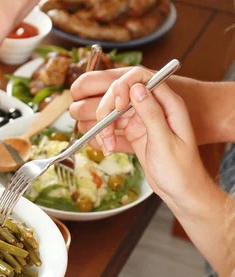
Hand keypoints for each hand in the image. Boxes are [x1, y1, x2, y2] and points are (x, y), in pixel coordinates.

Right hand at [80, 67, 206, 207]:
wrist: (180, 190)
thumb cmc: (180, 169)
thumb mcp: (165, 142)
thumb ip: (151, 113)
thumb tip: (136, 88)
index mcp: (168, 104)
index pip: (141, 79)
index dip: (123, 88)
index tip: (116, 107)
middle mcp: (154, 107)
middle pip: (121, 94)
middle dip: (107, 112)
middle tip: (104, 133)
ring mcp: (142, 119)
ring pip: (113, 111)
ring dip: (104, 127)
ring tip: (106, 146)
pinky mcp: (134, 131)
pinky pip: (113, 125)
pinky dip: (105, 136)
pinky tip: (107, 148)